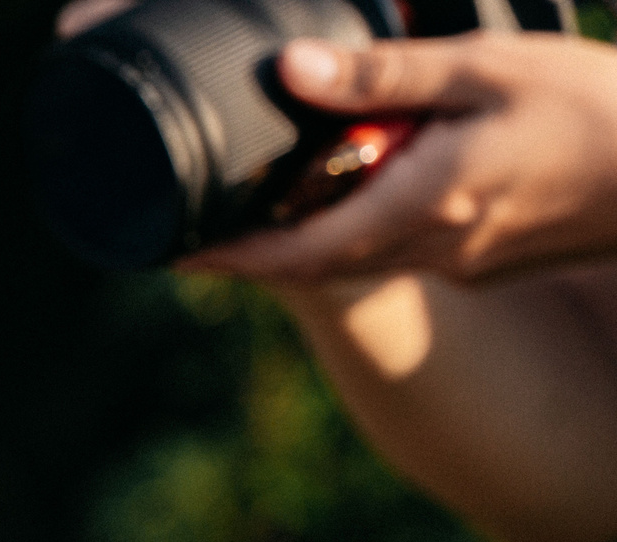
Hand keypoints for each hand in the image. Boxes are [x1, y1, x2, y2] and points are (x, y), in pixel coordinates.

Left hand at [186, 32, 616, 284]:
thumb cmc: (596, 109)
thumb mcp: (485, 69)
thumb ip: (383, 74)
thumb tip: (290, 70)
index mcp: (421, 208)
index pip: (297, 252)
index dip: (231, 258)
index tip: (174, 253)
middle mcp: (433, 250)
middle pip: (315, 264)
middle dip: (253, 253)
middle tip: (197, 233)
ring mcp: (463, 262)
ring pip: (358, 260)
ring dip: (304, 243)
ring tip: (260, 212)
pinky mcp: (489, 259)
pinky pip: (402, 252)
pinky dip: (360, 232)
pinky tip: (354, 196)